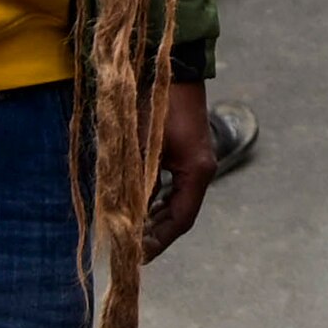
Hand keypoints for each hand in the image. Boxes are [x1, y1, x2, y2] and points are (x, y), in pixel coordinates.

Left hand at [146, 78, 216, 256]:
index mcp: (198, 172)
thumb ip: (139, 183)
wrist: (173, 71)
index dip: (159, 241)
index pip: (181, 220)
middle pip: (181, 215)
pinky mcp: (186, 154)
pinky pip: (174, 187)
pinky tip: (141, 207)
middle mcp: (201, 171)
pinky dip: (157, 201)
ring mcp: (195, 162)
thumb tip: (126, 217)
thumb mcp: (144, 148)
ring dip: (156, 218)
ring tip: (133, 234)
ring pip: (177, 202)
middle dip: (157, 234)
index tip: (137, 256)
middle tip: (131, 250)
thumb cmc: (158, 108)